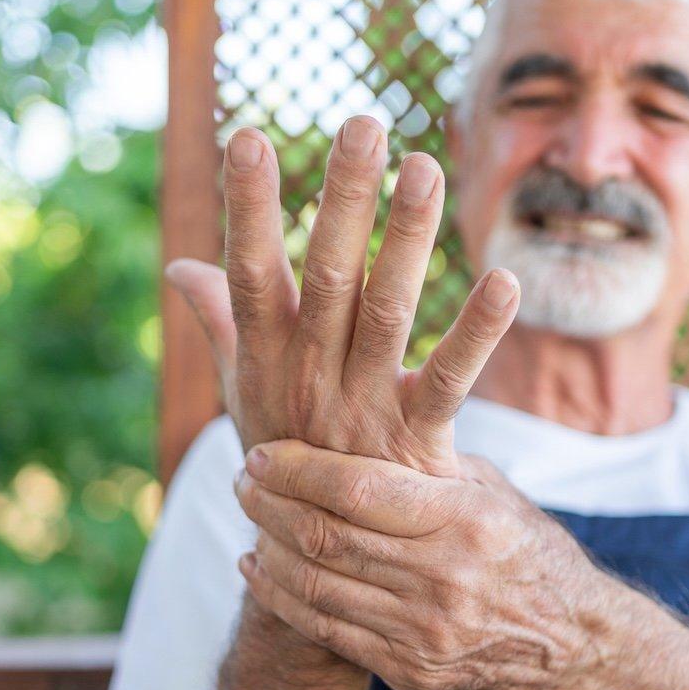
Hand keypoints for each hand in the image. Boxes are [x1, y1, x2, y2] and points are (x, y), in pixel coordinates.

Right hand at [166, 117, 518, 475]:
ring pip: (386, 310)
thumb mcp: (243, 390)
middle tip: (363, 125)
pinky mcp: (413, 440)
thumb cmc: (284, 455)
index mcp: (266, 357)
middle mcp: (309, 375)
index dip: (247, 207)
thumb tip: (182, 266)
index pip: (249, 270)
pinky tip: (506, 280)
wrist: (319, 564)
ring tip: (426, 167)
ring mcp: (361, 407)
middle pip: (325, 276)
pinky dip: (478, 331)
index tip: (245, 136)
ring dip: (406, 238)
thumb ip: (220, 322)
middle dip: (344, 199)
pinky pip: (449, 380)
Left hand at [233, 438, 610, 689]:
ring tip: (249, 516)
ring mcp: (423, 630)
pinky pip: (324, 629)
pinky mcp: (408, 667)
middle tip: (241, 479)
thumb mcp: (489, 492)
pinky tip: (257, 567)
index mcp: (463, 520)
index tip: (261, 452)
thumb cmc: (525, 548)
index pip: (357, 488)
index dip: (297, 469)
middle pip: (326, 536)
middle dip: (270, 504)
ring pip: (316, 584)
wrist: (570, 643)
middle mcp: (442, 577)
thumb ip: (426, 463)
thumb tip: (358, 412)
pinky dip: (280, 596)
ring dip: (268, 547)